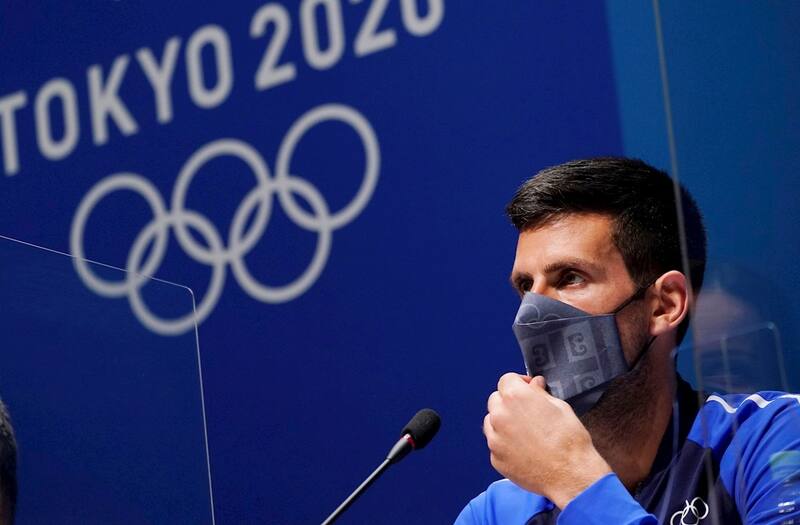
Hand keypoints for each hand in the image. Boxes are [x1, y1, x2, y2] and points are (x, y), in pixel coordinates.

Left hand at [483, 373, 611, 508]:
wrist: (570, 475)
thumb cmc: (569, 441)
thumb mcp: (560, 407)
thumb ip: (540, 393)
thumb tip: (534, 384)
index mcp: (515, 397)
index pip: (507, 380)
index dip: (519, 382)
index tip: (528, 388)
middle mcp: (500, 415)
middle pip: (496, 400)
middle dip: (509, 401)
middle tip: (527, 411)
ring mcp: (495, 438)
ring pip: (491, 422)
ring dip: (503, 422)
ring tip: (525, 432)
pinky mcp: (495, 458)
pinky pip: (496, 444)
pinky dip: (505, 443)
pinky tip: (524, 449)